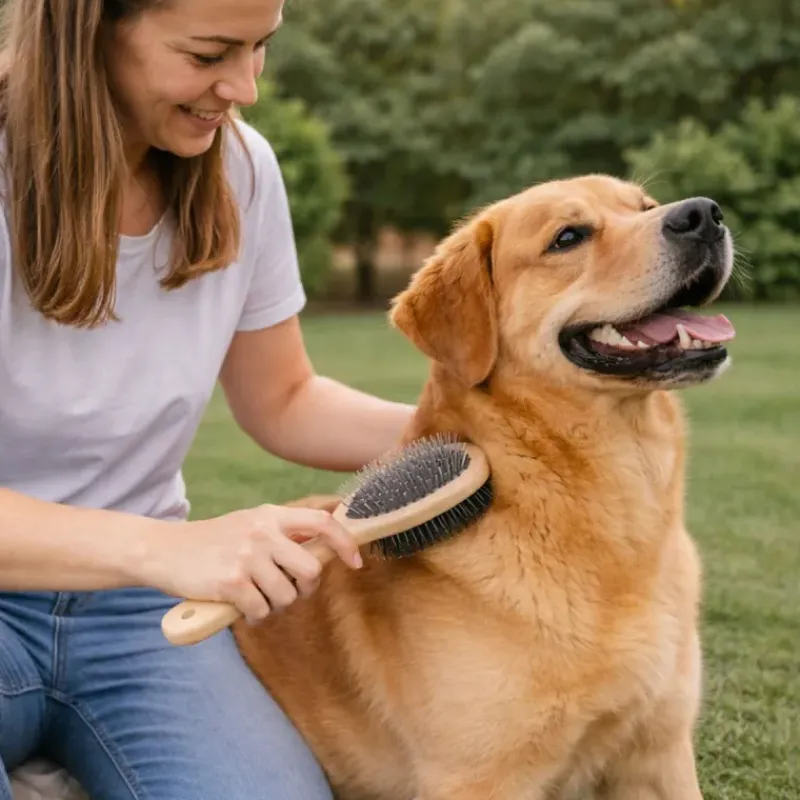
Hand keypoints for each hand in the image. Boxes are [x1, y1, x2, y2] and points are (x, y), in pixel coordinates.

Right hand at [147, 504, 361, 623]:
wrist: (164, 550)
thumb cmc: (212, 543)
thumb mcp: (249, 524)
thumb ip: (282, 533)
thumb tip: (324, 547)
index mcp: (270, 515)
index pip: (322, 522)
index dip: (345, 542)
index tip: (356, 562)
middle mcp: (262, 532)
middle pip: (310, 569)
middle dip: (303, 589)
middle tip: (286, 591)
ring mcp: (246, 556)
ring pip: (287, 595)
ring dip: (274, 605)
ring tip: (255, 597)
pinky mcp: (231, 582)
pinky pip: (261, 610)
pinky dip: (254, 616)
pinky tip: (239, 606)